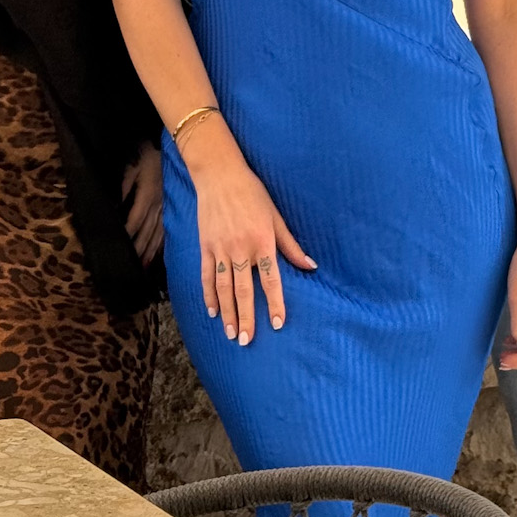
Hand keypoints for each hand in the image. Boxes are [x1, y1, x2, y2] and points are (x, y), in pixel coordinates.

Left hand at [122, 141, 164, 264]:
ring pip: (157, 233)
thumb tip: (115, 207)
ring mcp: (166, 206)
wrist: (170, 144)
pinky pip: (166, 227)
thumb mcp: (131, 167)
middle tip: (130, 268)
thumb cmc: (147, 153)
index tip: (118, 249)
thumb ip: (124, 187)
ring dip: (150, 250)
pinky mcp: (169, 205)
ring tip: (143, 267)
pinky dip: (161, 242)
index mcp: (147, 194)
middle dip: (138, 250)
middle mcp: (158, 204)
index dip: (127, 235)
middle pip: (147, 232)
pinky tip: (157, 253)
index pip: (135, 220)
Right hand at [184, 118, 315, 345]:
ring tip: (231, 333)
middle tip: (247, 341)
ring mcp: (220, 249)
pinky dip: (209, 295)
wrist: (220, 175)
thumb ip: (291, 245)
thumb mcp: (276, 217)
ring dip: (228, 312)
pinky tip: (213, 311)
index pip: (270, 279)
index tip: (278, 324)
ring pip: (223, 288)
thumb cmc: (253, 194)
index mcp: (262, 242)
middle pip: (243, 290)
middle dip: (247, 317)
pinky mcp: (206, 246)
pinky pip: (207, 275)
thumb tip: (311, 266)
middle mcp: (240, 249)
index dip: (275, 303)